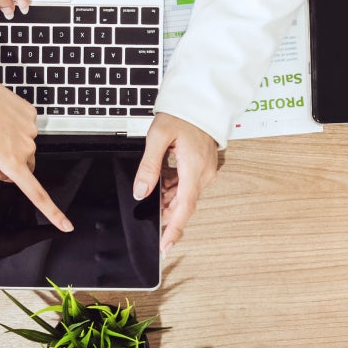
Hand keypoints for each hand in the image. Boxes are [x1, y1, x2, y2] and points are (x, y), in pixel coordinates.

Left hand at [0, 58, 71, 230]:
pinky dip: (13, 125)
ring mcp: (31, 129)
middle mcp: (26, 147)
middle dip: (12, 163)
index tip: (66, 225)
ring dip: (10, 141)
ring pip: (25, 146)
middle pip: (26, 166)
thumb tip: (6, 176)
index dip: (53, 212)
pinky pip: (25, 127)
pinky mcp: (31, 114)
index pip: (36, 193)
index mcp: (10, 161)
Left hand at [134, 113, 219, 251]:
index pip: (184, 207)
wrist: (200, 102)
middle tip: (147, 213)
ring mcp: (206, 172)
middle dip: (165, 211)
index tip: (166, 246)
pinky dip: (173, 188)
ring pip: (184, 196)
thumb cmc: (182, 115)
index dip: (174, 229)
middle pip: (183, 204)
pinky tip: (162, 181)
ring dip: (167, 198)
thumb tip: (141, 192)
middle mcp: (203, 174)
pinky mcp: (204, 168)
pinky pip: (187, 186)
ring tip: (152, 187)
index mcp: (194, 169)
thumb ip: (149, 167)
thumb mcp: (158, 137)